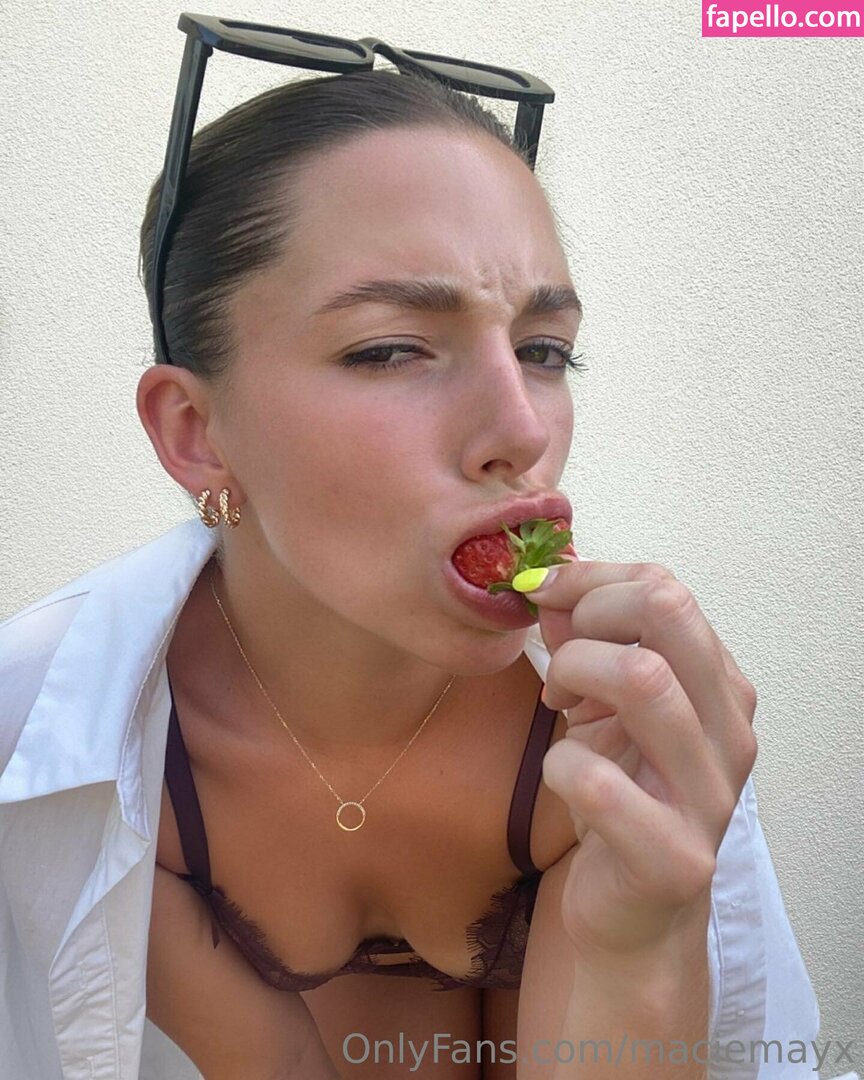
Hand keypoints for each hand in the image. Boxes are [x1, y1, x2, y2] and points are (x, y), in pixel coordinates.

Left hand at [524, 560, 757, 960]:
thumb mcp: (602, 706)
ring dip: (574, 675)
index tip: (545, 600)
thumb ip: (585, 643)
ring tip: (560, 704)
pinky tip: (563, 772)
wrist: (630, 910)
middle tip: (562, 658)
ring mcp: (710, 795)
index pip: (665, 589)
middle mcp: (730, 732)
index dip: (591, 580)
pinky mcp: (675, 857)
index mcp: (720, 687)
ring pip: (644, 680)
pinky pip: (597, 778)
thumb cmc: (618, 794)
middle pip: (667, 613)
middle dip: (589, 615)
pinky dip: (561, 761)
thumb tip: (550, 587)